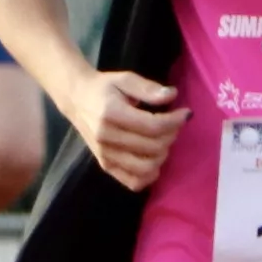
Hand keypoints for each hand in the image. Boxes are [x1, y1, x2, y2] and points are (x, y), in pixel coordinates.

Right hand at [66, 70, 186, 190]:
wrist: (76, 99)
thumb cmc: (104, 88)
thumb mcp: (125, 79)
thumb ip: (148, 88)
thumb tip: (172, 95)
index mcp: (111, 114)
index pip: (153, 126)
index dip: (175, 122)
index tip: (185, 113)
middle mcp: (106, 138)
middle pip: (153, 147)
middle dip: (171, 136)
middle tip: (173, 125)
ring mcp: (105, 155)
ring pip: (146, 167)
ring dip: (163, 155)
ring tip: (163, 140)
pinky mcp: (105, 165)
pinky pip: (133, 182)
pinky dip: (149, 176)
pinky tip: (154, 159)